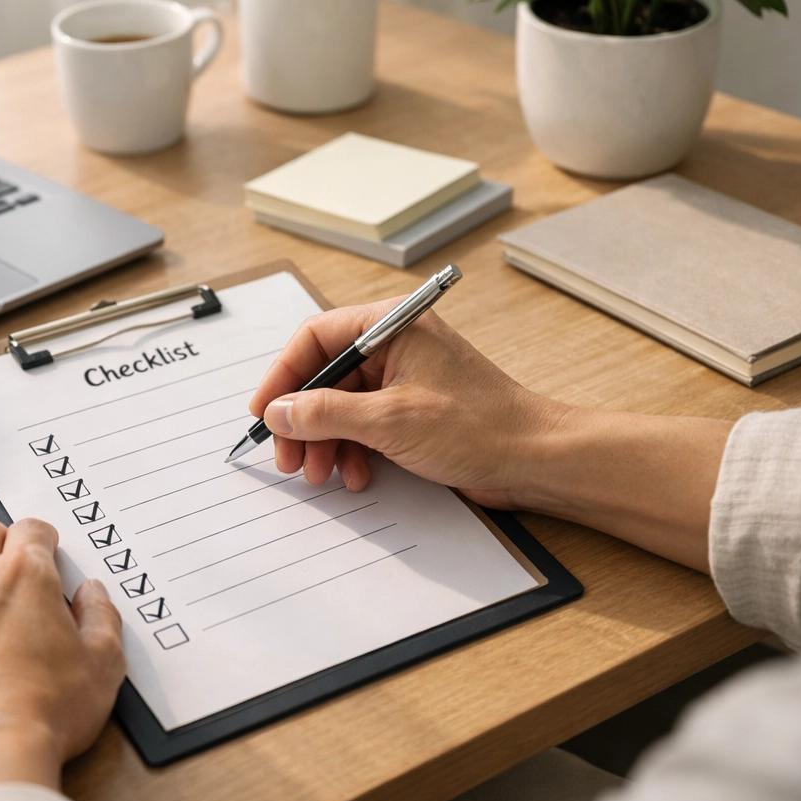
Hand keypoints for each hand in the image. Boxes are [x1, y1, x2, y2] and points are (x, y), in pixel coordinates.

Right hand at [249, 304, 565, 506]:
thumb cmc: (481, 426)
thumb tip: (280, 411)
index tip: (265, 412)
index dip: (283, 377)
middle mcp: (395, 346)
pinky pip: (365, 425)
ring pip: (342, 407)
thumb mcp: (390, 420)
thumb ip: (326, 414)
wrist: (535, 459)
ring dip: (326, 442)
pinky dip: (353, 451)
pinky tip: (356, 475)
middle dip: (303, 420)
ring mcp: (404, 379)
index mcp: (391, 326)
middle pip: (325, 377)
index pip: (316, 339)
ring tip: (321, 474)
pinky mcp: (412, 411)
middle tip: (288, 457)